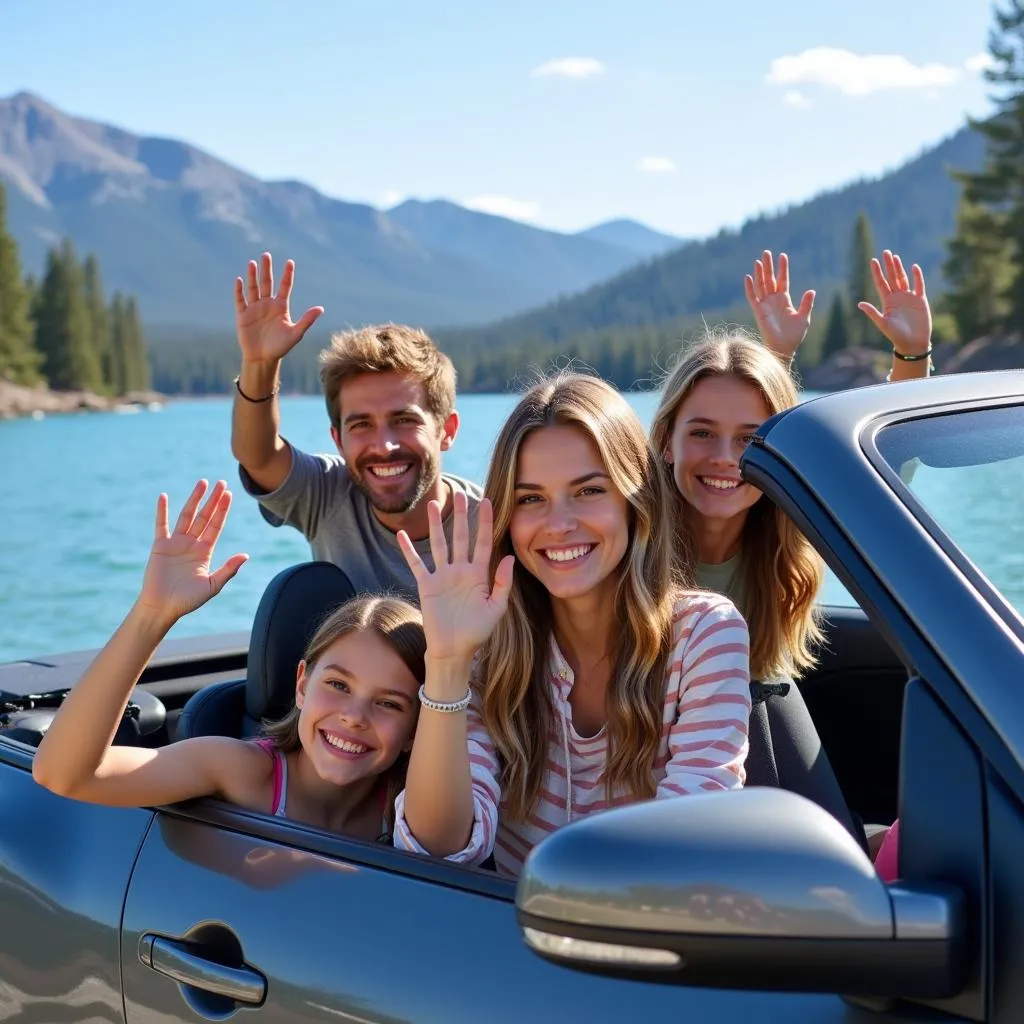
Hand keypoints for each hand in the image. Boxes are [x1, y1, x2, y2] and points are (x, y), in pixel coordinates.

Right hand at [136, 480, 248, 626]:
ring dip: (194, 499)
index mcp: (205, 551)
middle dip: (213, 500)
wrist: (163, 608)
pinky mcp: (160, 546)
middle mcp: (192, 543)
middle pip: (205, 516)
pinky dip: (162, 511)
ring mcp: (176, 543)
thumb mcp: (212, 585)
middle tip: (221, 482)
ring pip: (187, 516)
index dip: (223, 510)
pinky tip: (164, 496)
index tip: (229, 494)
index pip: (216, 525)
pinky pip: (161, 525)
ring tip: (202, 483)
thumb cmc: (188, 600)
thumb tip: (246, 555)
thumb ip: (229, 569)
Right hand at [234, 253, 323, 364]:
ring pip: (253, 288)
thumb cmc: (280, 347)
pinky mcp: (243, 315)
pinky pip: (240, 300)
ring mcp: (255, 308)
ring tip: (253, 263)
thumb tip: (321, 308)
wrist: (263, 358)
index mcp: (281, 307)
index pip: (285, 286)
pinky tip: (239, 280)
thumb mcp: (296, 333)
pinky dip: (239, 291)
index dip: (287, 274)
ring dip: (253, 276)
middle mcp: (268, 304)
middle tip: (266, 255)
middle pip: (267, 283)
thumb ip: (307, 320)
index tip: (290, 262)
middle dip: (267, 269)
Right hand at [397, 493, 513, 662]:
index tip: (488, 501)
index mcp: (479, 574)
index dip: (485, 522)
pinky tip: (402, 534)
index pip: (483, 542)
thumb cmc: (477, 632)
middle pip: (460, 536)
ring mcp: (442, 576)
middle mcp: (461, 570)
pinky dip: (409, 549)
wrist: (454, 650)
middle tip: (460, 494)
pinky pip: (417, 563)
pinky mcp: (427, 585)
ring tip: (433, 505)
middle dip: (461, 516)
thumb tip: (509, 558)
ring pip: (439, 544)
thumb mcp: (496, 608)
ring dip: (436, 525)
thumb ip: (503, 583)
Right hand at [743, 250, 814, 362]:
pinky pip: (752, 297)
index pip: (782, 280)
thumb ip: (806, 304)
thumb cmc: (794, 335)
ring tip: (758, 261)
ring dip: (759, 273)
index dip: (782, 268)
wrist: (784, 347)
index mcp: (784, 299)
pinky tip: (748, 277)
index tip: (782, 255)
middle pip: (769, 279)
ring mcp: (765, 305)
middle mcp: (773, 300)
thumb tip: (811, 290)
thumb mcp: (804, 317)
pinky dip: (750, 287)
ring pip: (761, 285)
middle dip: (768, 266)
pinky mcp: (758, 311)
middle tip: (766, 252)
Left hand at [857, 251, 931, 355]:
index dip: (877, 272)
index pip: (881, 283)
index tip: (873, 260)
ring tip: (895, 257)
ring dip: (900, 268)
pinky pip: (919, 285)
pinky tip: (914, 267)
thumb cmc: (896, 335)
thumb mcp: (883, 323)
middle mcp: (897, 297)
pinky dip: (917, 276)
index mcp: (887, 302)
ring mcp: (909, 297)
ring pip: (903, 279)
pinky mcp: (920, 300)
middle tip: (885, 252)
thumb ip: (872, 313)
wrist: (912, 343)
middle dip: (889, 265)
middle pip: (892, 277)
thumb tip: (859, 304)